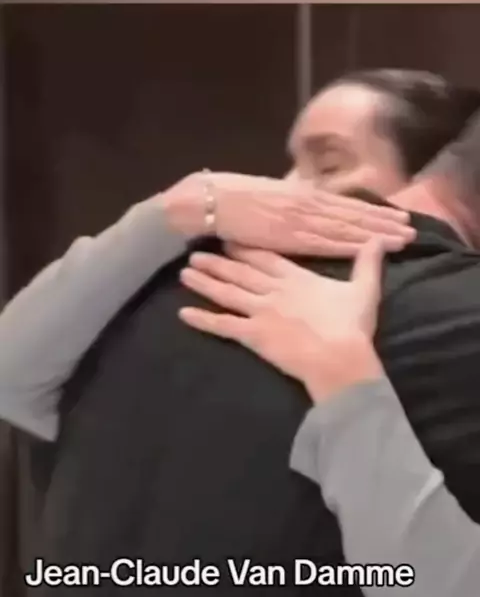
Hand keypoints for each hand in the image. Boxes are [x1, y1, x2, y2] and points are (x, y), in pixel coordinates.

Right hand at [162, 171, 414, 256]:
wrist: (205, 201)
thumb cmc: (231, 197)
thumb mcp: (268, 195)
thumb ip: (291, 204)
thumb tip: (309, 208)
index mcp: (300, 195)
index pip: (344, 204)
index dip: (372, 210)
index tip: (396, 216)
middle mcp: (305, 205)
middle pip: (353, 215)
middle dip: (382, 222)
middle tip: (411, 230)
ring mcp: (298, 221)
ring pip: (346, 228)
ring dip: (375, 233)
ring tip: (401, 239)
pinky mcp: (286, 238)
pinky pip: (324, 243)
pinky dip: (348, 245)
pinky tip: (367, 249)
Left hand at [178, 241, 385, 400]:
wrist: (340, 358)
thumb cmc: (352, 326)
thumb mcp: (364, 290)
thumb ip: (367, 264)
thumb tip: (378, 240)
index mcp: (296, 278)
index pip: (265, 257)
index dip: (244, 248)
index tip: (227, 238)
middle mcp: (273, 290)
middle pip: (239, 272)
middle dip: (217, 262)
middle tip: (194, 253)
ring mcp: (260, 312)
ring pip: (227, 293)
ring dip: (205, 283)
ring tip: (185, 273)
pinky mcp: (253, 335)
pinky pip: (223, 326)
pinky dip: (202, 320)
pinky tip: (183, 314)